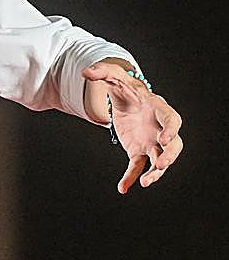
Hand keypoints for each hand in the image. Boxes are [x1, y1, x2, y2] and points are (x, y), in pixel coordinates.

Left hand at [83, 60, 182, 193]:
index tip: (165, 138)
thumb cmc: (126, 87)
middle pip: (173, 145)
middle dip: (169, 155)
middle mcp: (160, 128)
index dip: (172, 129)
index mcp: (158, 108)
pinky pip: (137, 167)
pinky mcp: (138, 151)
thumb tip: (86, 71)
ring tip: (146, 183)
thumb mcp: (115, 77)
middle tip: (161, 164)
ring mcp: (151, 142)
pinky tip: (123, 188)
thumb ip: (103, 72)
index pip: (172, 119)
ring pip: (159, 160)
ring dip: (155, 173)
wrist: (126, 99)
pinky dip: (131, 178)